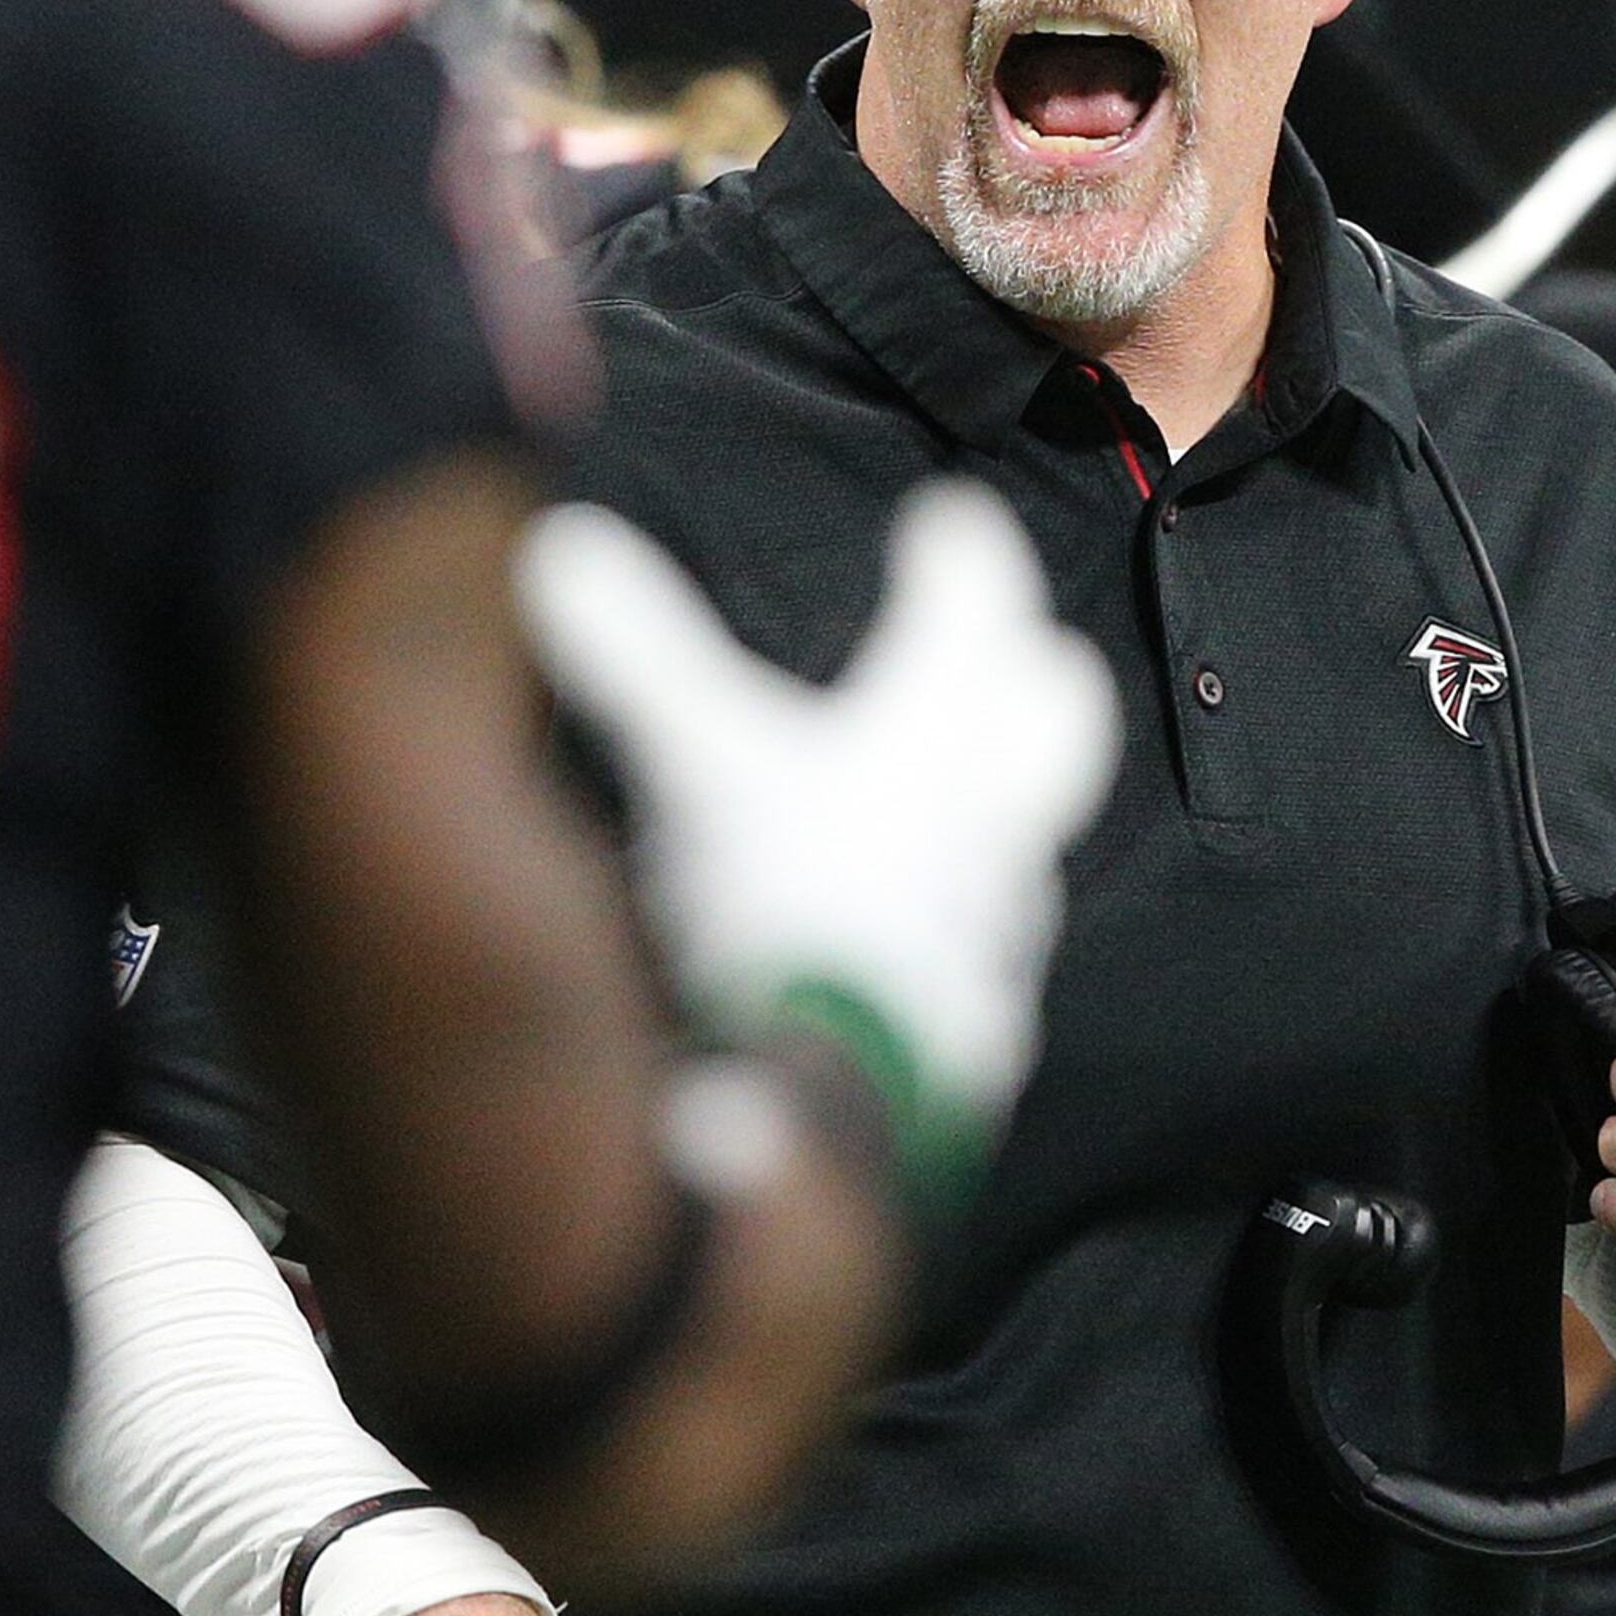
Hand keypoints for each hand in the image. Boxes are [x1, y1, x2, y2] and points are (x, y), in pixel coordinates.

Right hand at [514, 484, 1120, 1212]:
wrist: (832, 1095)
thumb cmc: (783, 902)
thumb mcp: (697, 762)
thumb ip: (633, 655)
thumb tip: (556, 545)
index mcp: (940, 722)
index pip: (980, 596)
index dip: (964, 547)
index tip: (948, 519)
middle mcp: (996, 811)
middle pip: (1058, 711)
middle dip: (1030, 668)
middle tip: (1008, 643)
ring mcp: (1000, 919)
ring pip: (1029, 833)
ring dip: (998, 799)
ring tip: (949, 792)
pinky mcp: (982, 1014)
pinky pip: (986, 944)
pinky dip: (956, 918)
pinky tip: (915, 936)